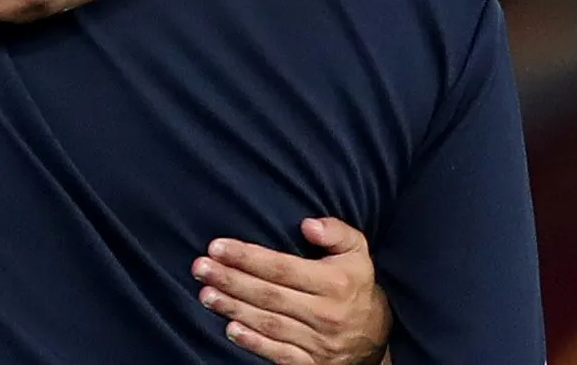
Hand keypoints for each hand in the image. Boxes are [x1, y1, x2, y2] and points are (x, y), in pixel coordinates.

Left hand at [193, 217, 391, 364]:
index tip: (217, 247)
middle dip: (231, 280)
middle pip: (269, 295)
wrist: (376, 336)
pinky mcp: (310, 364)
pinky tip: (230, 329)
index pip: (282, 268)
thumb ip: (336, 232)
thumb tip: (307, 224)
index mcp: (334, 283)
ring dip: (233, 309)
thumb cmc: (355, 285)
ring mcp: (317, 342)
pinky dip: (253, 343)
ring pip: (269, 324)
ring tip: (205, 294)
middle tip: (200, 268)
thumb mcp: (357, 252)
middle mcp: (325, 314)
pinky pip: (278, 354)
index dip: (247, 257)